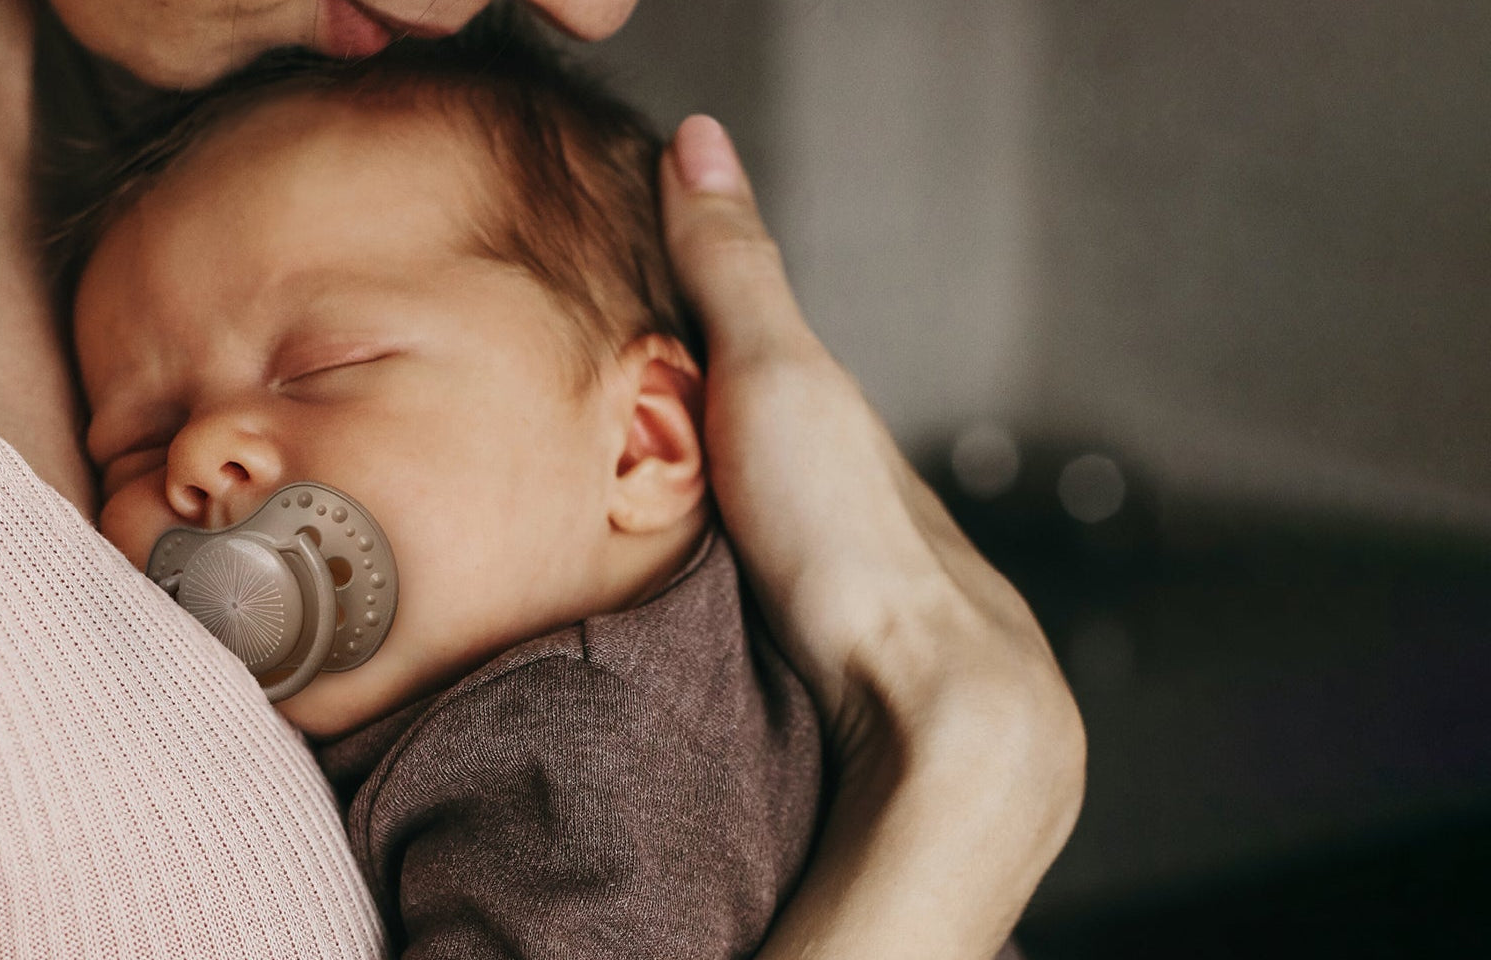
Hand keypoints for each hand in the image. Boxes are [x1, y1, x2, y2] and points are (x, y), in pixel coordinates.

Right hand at [661, 116, 1086, 958]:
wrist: (935, 718)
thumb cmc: (856, 548)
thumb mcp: (776, 380)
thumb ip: (735, 276)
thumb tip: (698, 139)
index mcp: (855, 451)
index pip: (779, 394)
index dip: (711, 370)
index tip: (641, 363)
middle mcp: (878, 531)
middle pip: (787, 495)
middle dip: (724, 485)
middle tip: (632, 481)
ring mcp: (875, 626)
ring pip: (794, 583)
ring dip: (737, 576)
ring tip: (653, 580)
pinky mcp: (851, 708)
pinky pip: (791, 656)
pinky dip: (752, 643)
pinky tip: (718, 663)